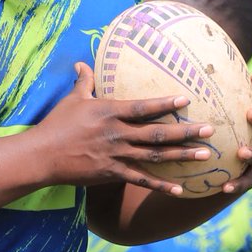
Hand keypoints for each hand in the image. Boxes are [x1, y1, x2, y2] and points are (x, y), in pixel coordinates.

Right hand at [38, 63, 218, 194]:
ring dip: (181, 155)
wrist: (42, 155)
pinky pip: (140, 180)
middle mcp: (117, 133)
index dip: (165, 104)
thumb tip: (82, 63)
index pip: (142, 107)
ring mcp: (116, 155)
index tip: (187, 100)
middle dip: (186, 131)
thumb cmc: (56, 124)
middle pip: (157, 133)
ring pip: (155, 156)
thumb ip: (84, 82)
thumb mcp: (72, 100)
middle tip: (209, 130)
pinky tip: (179, 189)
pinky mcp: (112, 173)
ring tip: (204, 155)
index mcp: (109, 112)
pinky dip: (160, 185)